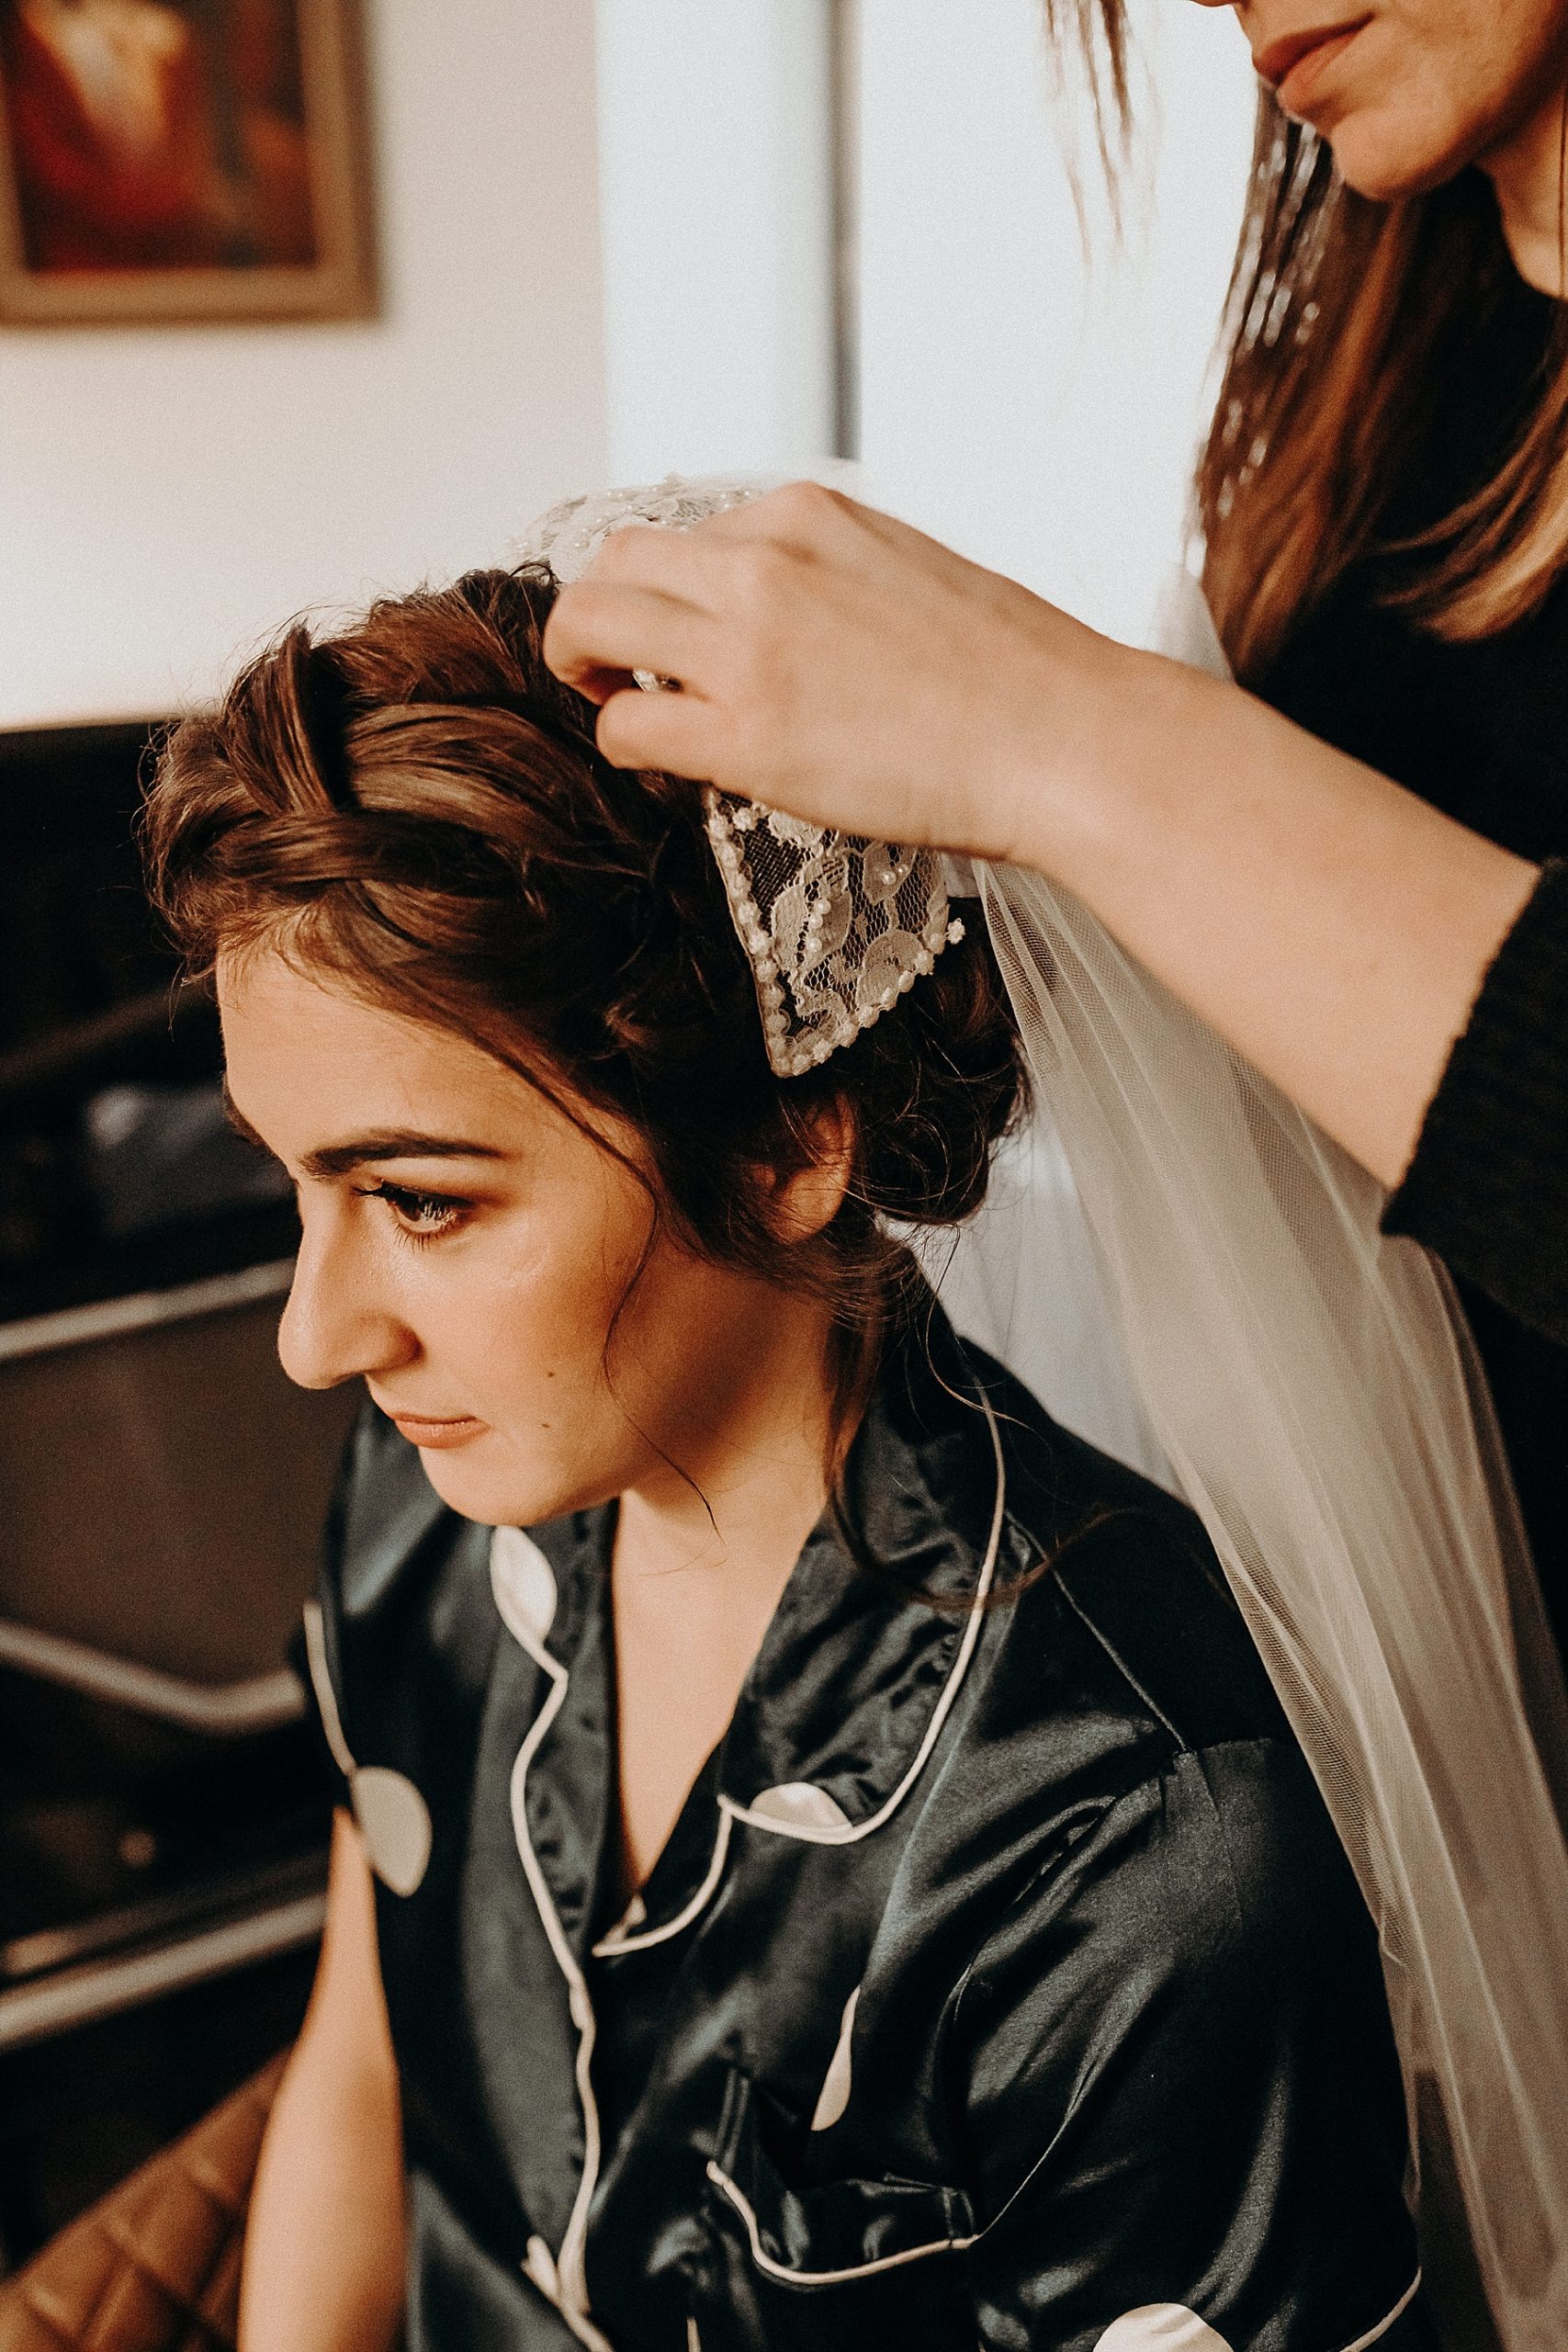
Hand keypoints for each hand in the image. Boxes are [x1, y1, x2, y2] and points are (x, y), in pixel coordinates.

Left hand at [541, 481, 1132, 863]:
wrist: (1064, 738)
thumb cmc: (1012, 676)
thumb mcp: (907, 571)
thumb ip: (828, 576)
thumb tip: (778, 618)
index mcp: (808, 515)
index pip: (689, 534)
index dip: (671, 589)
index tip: (683, 632)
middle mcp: (764, 564)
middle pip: (615, 562)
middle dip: (597, 611)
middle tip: (609, 661)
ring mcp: (750, 647)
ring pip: (591, 623)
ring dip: (582, 662)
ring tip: (609, 698)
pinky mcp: (747, 736)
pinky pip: (627, 723)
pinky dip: (620, 738)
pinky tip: (656, 757)